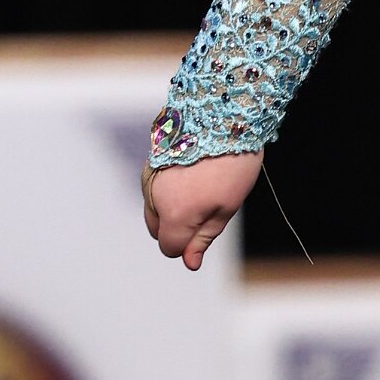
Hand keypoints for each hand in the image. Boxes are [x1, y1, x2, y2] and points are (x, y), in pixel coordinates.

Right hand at [142, 151, 262, 269]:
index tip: (207, 224)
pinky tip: (189, 175)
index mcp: (174, 213)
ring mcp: (148, 178)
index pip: (170, 247)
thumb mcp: (225, 209)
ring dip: (171, 209)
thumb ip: (202, 238)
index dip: (189, 244)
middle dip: (178, 227)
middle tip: (207, 205)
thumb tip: (189, 263)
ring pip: (153, 210)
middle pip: (157, 230)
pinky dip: (167, 191)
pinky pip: (152, 191)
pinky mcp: (149, 163)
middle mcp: (153, 197)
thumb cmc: (231, 164)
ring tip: (200, 186)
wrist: (225, 117)